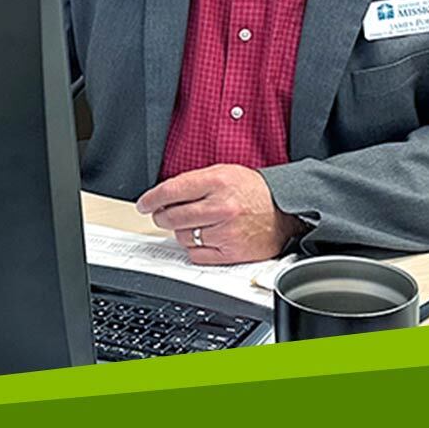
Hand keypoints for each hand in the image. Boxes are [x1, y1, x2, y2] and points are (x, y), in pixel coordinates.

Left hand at [134, 164, 301, 264]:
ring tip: (195, 224)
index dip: (151, 199)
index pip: (172, 191)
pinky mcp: (231, 252)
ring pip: (182, 237)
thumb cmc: (253, 191)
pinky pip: (196, 254)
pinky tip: (204, 237)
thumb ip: (194, 182)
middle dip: (162, 216)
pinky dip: (195, 247)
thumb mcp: (224, 172)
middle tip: (163, 215)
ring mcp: (226, 231)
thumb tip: (163, 195)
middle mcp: (221, 207)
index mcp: (217, 182)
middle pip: (172, 216)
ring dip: (182, 232)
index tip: (144, 204)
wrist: (284, 210)